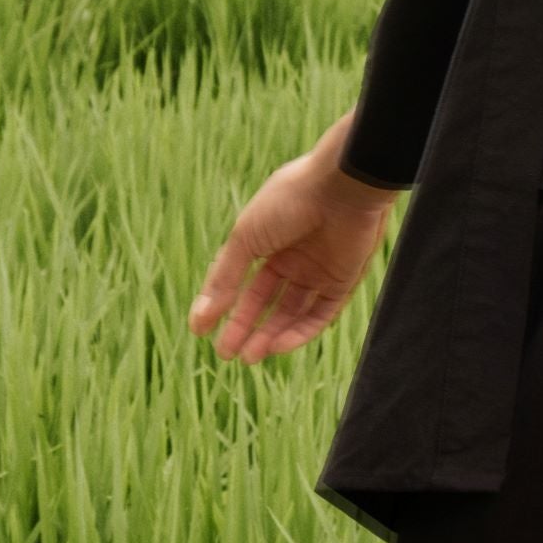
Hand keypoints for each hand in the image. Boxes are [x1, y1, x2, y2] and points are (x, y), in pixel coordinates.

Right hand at [189, 111, 400, 362]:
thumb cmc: (288, 202)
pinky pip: (321, 313)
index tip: (205, 334)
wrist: (340, 185)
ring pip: (294, 312)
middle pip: (268, 302)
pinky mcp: (345, 279)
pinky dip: (300, 332)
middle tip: (227, 354)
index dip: (227, 309)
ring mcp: (321, 270)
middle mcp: (295, 258)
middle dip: (247, 329)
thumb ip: (224, 279)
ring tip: (250, 357)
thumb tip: (197, 321)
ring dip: (271, 336)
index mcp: (270, 241)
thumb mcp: (245, 239)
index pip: (245, 283)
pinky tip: (277, 346)